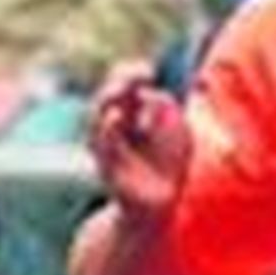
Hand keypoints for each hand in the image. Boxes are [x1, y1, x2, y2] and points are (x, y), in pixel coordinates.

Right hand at [90, 62, 191, 215]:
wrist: (162, 203)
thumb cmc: (170, 164)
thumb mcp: (179, 132)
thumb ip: (169, 111)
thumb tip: (153, 95)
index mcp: (130, 112)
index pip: (122, 84)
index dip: (132, 73)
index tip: (149, 71)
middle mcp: (114, 126)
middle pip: (107, 94)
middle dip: (120, 80)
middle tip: (139, 75)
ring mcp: (107, 145)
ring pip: (96, 115)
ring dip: (107, 98)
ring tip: (123, 88)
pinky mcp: (105, 166)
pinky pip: (100, 144)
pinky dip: (105, 128)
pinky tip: (115, 116)